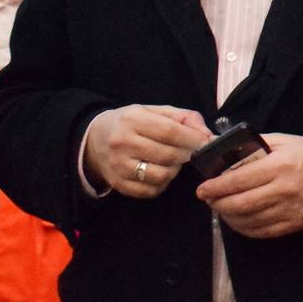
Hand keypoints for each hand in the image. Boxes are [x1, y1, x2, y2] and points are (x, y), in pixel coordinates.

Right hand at [83, 104, 210, 197]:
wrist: (94, 139)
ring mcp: (119, 166)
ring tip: (174, 162)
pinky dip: (162, 184)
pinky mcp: (118, 184)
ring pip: (160, 176)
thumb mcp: (155, 111)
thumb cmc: (131, 123)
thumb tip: (208, 136)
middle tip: (192, 153)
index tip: (206, 142)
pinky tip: (161, 172)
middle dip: (187, 155)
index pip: (170, 132)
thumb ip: (184, 118)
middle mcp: (123, 143)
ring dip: (175, 170)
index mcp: (133, 120)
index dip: (193, 139)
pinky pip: (150, 190)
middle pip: (167, 155)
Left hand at [196, 132, 302, 237]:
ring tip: (221, 209)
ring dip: (228, 217)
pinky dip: (244, 228)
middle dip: (217, 203)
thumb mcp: (288, 140)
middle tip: (208, 200)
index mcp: (280, 165)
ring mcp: (288, 210)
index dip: (215, 187)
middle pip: (238, 203)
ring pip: (247, 220)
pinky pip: (261, 232)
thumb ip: (259, 144)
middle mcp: (283, 189)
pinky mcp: (294, 224)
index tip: (202, 189)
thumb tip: (230, 150)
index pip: (238, 180)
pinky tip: (238, 221)